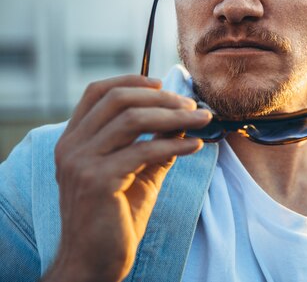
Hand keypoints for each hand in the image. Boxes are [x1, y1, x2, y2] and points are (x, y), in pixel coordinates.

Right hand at [43, 75, 210, 281]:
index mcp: (73, 139)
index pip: (97, 92)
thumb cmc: (115, 215)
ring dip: (175, 116)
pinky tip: (195, 145)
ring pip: (133, 120)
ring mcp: (81, 162)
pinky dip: (175, 145)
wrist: (95, 260)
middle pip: (119, 100)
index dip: (132, 81)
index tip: (163, 83)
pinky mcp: (97, 181)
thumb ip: (154, 141)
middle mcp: (71, 146)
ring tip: (202, 120)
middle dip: (162, 98)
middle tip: (193, 105)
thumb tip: (183, 114)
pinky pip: (145, 151)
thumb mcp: (137, 170)